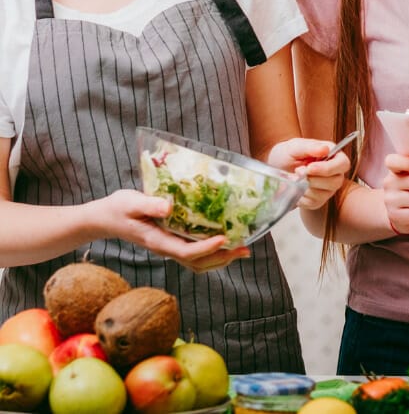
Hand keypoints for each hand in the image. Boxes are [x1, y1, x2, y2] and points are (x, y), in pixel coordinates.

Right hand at [98, 190, 249, 272]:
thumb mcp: (130, 202)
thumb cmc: (118, 208)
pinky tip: (227, 243)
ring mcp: (170, 248)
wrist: (105, 218)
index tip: (224, 238)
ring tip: (243, 249)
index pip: (185, 251)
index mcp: (157, 241)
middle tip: (245, 249)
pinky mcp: (173, 243)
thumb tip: (170, 207)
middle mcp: (166, 249)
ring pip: (198, 263)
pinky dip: (214, 253)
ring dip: (222, 259)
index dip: (206, 248)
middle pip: (197, 262)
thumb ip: (149, 204)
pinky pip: (196, 255)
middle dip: (222, 257)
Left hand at [268, 138, 351, 210]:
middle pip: (336, 181)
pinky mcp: (318, 200)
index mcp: (333, 155)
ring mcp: (327, 188)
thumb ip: (309, 147)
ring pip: (324, 193)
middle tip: (297, 171)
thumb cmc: (286, 155)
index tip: (310, 168)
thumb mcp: (294, 147)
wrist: (275, 171)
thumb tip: (325, 149)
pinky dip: (301, 196)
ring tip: (293, 178)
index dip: (328, 168)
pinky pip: (313, 202)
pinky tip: (295, 187)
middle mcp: (334, 172)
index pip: (343, 163)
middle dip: (314, 179)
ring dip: (305, 187)